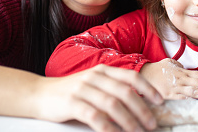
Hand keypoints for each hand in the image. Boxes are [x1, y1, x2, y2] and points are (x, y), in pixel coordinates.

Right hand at [35, 64, 162, 131]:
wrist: (38, 94)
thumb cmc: (70, 92)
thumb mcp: (93, 85)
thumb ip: (111, 90)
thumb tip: (138, 105)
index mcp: (103, 70)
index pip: (131, 77)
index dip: (148, 89)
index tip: (159, 102)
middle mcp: (95, 77)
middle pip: (125, 93)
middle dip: (142, 110)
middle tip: (151, 125)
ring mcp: (83, 89)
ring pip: (113, 105)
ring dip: (129, 121)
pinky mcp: (72, 103)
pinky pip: (95, 116)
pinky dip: (108, 127)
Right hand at [140, 58, 197, 99]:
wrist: (141, 74)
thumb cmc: (156, 69)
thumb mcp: (169, 63)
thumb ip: (179, 66)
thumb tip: (184, 68)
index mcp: (182, 71)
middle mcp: (181, 79)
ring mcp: (176, 87)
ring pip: (195, 90)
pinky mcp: (170, 95)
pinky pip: (184, 98)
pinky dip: (194, 99)